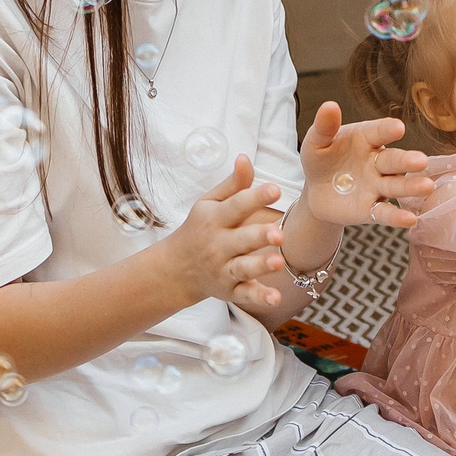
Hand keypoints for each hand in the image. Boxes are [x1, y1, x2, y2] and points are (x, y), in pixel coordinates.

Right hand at [160, 156, 288, 309]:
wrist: (176, 269)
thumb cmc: (200, 228)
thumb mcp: (209, 203)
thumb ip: (232, 184)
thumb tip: (245, 157)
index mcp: (215, 219)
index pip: (236, 206)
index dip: (255, 197)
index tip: (275, 189)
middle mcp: (218, 245)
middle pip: (241, 240)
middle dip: (259, 236)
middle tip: (279, 233)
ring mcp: (223, 269)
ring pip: (243, 268)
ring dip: (260, 266)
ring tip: (278, 261)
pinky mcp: (229, 290)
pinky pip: (245, 295)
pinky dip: (259, 298)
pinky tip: (275, 298)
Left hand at [299, 102, 432, 228]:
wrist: (316, 191)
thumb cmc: (321, 159)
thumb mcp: (316, 142)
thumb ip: (324, 127)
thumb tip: (329, 105)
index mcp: (366, 139)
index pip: (379, 132)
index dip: (388, 130)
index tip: (398, 128)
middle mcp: (377, 162)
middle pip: (394, 160)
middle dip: (407, 160)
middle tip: (421, 161)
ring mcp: (376, 186)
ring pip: (396, 186)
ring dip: (410, 187)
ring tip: (427, 187)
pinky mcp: (371, 209)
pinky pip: (385, 213)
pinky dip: (397, 217)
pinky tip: (410, 219)